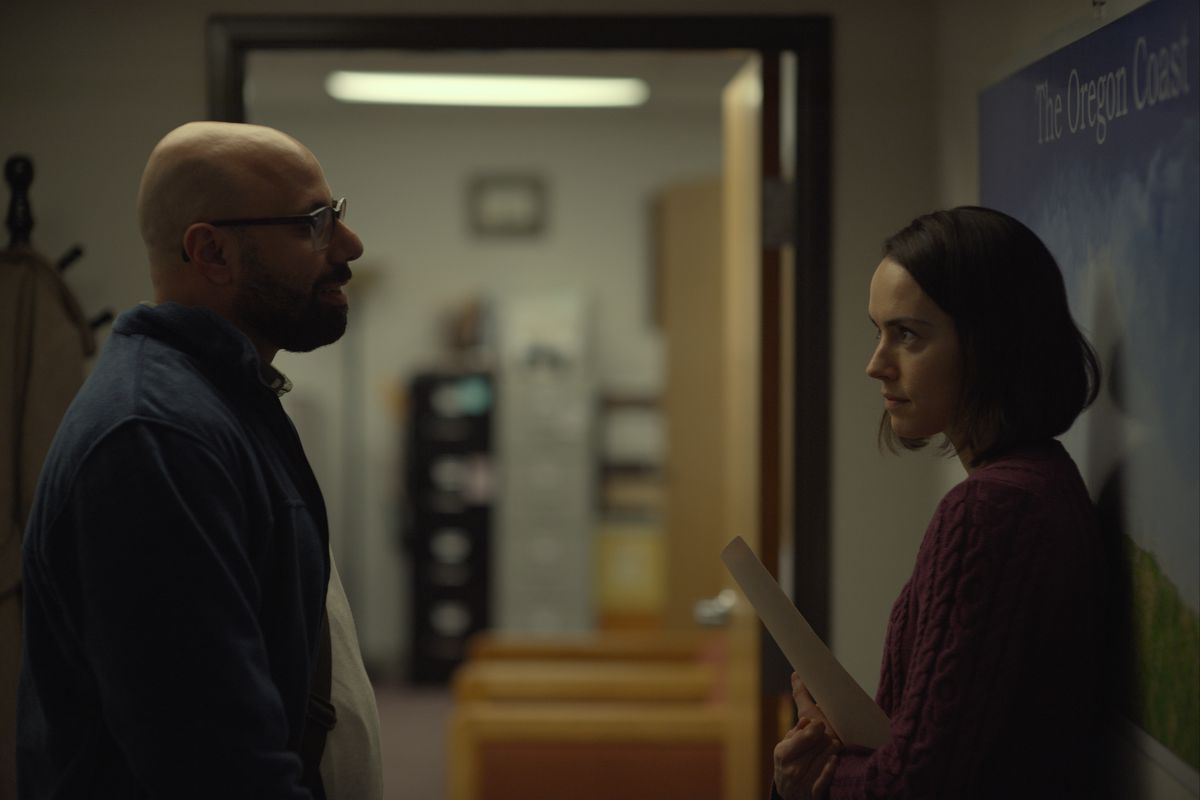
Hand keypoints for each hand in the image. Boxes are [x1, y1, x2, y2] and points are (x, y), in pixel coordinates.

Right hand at [773, 673, 841, 799]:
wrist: (792, 794)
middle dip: (827, 739)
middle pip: (820, 745)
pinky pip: (826, 778)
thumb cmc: (794, 759)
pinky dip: (831, 768)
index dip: (815, 730)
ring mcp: (802, 783)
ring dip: (834, 751)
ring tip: (835, 749)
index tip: (821, 725)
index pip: (804, 735)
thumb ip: (797, 706)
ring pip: (827, 758)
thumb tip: (798, 675)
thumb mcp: (789, 737)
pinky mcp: (814, 795)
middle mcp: (790, 769)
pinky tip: (835, 761)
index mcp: (782, 752)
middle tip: (831, 737)